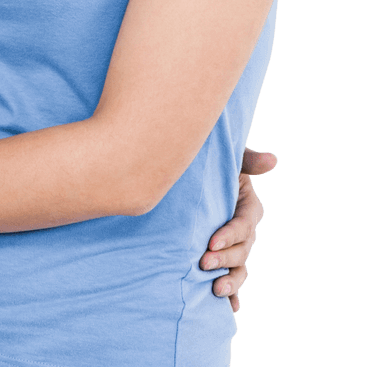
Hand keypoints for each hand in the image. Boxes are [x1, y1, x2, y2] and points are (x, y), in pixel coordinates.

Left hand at [200, 146, 277, 311]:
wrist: (195, 178)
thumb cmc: (215, 164)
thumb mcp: (232, 159)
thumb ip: (248, 160)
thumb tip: (272, 159)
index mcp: (248, 208)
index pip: (242, 225)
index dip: (229, 235)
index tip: (211, 242)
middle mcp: (245, 231)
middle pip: (240, 250)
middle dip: (224, 259)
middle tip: (203, 262)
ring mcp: (236, 246)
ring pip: (239, 268)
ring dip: (230, 281)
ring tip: (216, 290)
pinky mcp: (225, 257)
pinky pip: (233, 279)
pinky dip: (233, 295)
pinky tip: (229, 308)